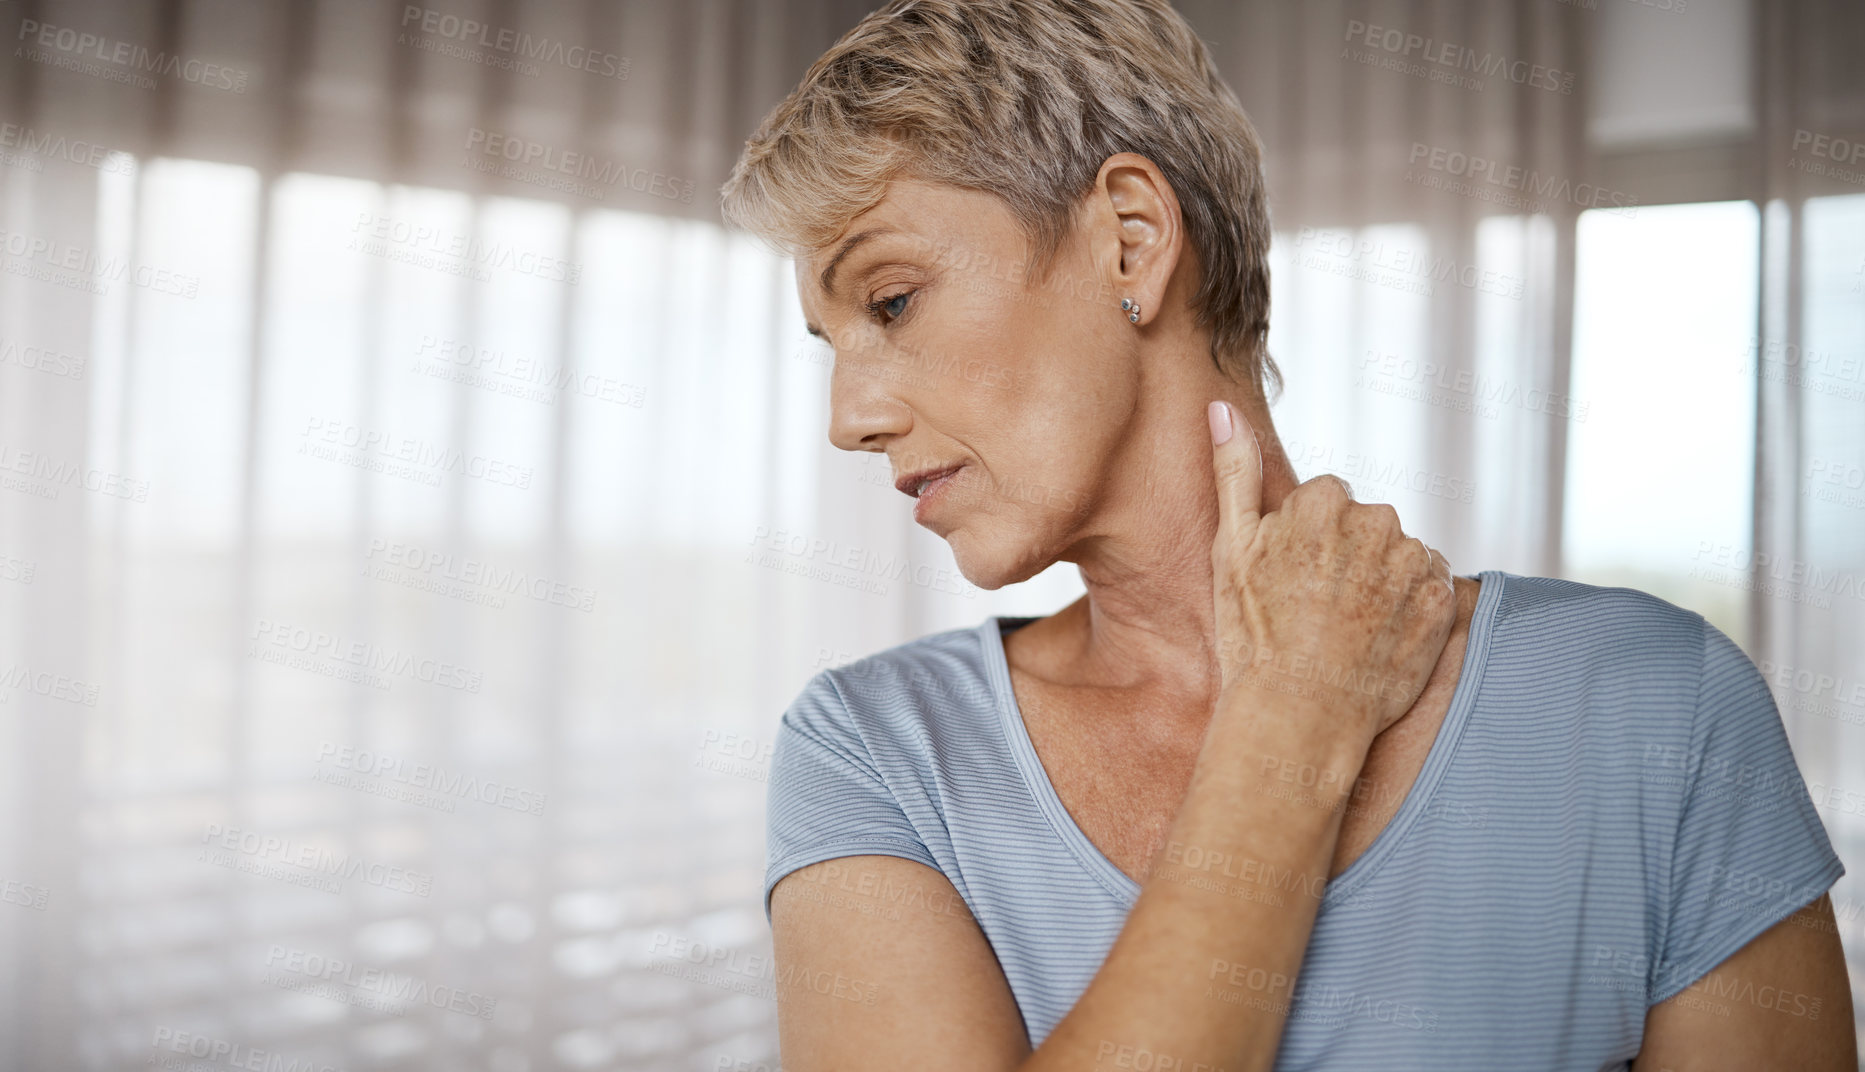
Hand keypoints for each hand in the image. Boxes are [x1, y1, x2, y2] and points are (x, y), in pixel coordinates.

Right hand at [1206, 400, 1456, 741]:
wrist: (1299, 713)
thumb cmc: (1255, 635)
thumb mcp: (1231, 549)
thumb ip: (1234, 471)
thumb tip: (1222, 408)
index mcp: (1323, 501)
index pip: (1327, 500)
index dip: (1307, 542)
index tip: (1293, 579)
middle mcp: (1376, 520)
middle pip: (1367, 525)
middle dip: (1349, 555)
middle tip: (1318, 607)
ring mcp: (1413, 562)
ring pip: (1399, 555)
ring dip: (1381, 580)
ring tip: (1347, 626)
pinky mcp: (1441, 600)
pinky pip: (1429, 588)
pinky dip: (1409, 607)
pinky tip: (1378, 636)